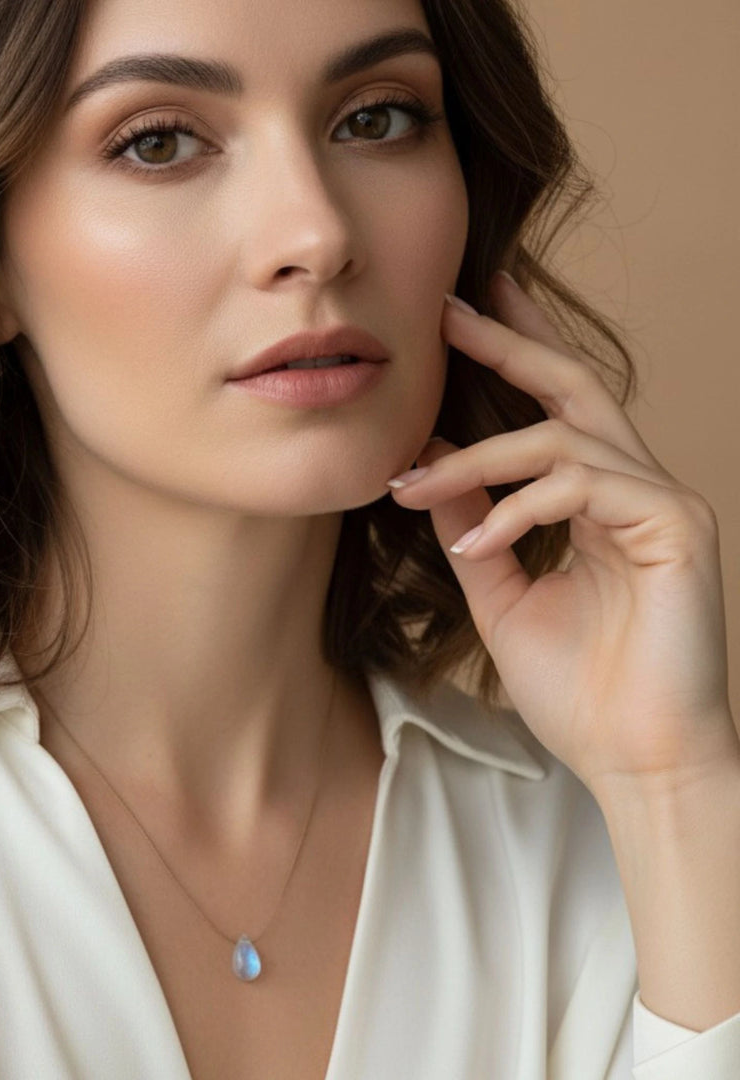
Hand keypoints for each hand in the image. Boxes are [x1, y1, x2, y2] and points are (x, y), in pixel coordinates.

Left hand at [386, 271, 739, 799]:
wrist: (635, 760)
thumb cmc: (578, 687)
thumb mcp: (501, 593)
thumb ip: (473, 526)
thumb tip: (433, 463)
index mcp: (597, 501)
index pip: (555, 411)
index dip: (514, 354)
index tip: (462, 314)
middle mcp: (634, 489)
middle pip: (573, 388)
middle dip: (510, 343)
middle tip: (449, 308)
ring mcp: (662, 503)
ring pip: (562, 439)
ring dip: (477, 459)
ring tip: (416, 487)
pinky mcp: (678, 527)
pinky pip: (584, 486)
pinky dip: (519, 509)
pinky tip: (479, 542)